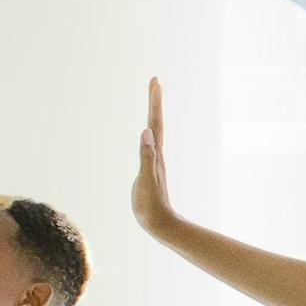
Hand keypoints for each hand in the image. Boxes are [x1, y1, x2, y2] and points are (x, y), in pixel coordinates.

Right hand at [132, 78, 178, 236]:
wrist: (159, 224)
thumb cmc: (151, 205)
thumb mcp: (146, 180)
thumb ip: (146, 156)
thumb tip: (146, 132)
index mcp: (155, 154)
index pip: (154, 122)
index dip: (154, 102)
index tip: (155, 81)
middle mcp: (157, 154)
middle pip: (156, 122)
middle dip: (154, 102)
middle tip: (155, 82)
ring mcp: (154, 161)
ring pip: (154, 132)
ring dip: (153, 114)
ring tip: (153, 99)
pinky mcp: (150, 169)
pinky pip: (149, 145)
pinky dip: (149, 132)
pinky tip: (148, 133)